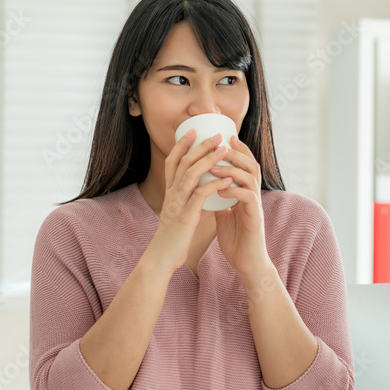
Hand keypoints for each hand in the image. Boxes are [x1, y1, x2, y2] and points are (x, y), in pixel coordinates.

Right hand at [146, 130, 232, 272]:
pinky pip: (199, 195)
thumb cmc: (173, 238)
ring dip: (208, 160)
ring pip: (191, 174)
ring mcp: (177, 204)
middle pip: (183, 162)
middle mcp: (171, 194)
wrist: (163, 258)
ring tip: (224, 150)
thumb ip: (187, 201)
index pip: (172, 162)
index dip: (182, 145)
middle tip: (216, 135)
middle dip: (199, 146)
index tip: (193, 130)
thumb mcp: (179, 214)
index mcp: (169, 192)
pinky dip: (213, 184)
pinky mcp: (186, 217)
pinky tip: (226, 177)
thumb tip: (202, 191)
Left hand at [211, 135, 272, 282]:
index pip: (245, 165)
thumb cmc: (237, 240)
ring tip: (215, 165)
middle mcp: (254, 196)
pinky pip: (248, 198)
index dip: (238, 150)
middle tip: (222, 143)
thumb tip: (207, 185)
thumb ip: (219, 198)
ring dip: (232, 170)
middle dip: (237, 152)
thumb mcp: (224, 214)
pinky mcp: (255, 218)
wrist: (246, 263)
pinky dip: (234, 190)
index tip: (225, 137)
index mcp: (246, 193)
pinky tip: (221, 189)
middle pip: (251, 165)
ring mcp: (256, 206)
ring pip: (250, 178)